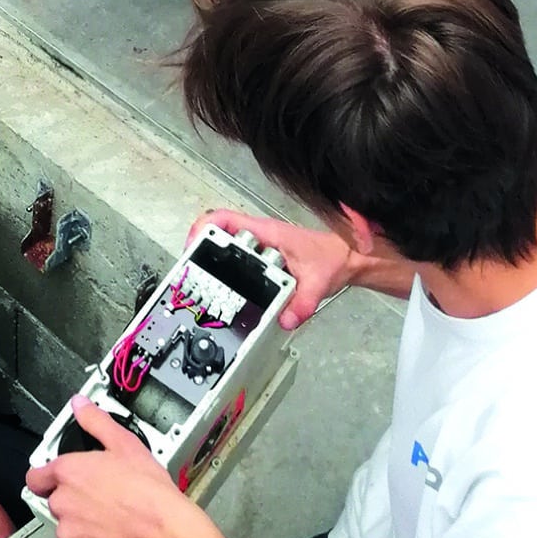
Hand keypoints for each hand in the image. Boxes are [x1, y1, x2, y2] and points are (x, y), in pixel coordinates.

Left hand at [26, 398, 199, 537]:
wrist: (163, 529)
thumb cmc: (147, 490)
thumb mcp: (124, 444)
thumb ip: (96, 422)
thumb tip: (81, 405)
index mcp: (68, 472)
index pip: (36, 477)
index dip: (46, 477)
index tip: (57, 478)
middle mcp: (62, 501)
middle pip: (56, 500)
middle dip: (74, 499)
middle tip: (100, 496)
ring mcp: (69, 530)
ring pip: (68, 525)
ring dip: (82, 522)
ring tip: (110, 515)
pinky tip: (112, 533)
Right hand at [190, 209, 357, 329]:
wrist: (346, 258)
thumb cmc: (332, 259)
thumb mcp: (318, 283)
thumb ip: (303, 304)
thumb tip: (286, 319)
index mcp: (267, 233)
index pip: (225, 218)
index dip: (204, 229)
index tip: (194, 245)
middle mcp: (259, 237)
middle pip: (217, 232)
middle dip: (199, 248)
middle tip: (190, 268)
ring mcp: (259, 247)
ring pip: (224, 246)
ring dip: (210, 259)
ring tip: (199, 279)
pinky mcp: (261, 258)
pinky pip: (236, 259)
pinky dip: (224, 270)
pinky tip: (221, 286)